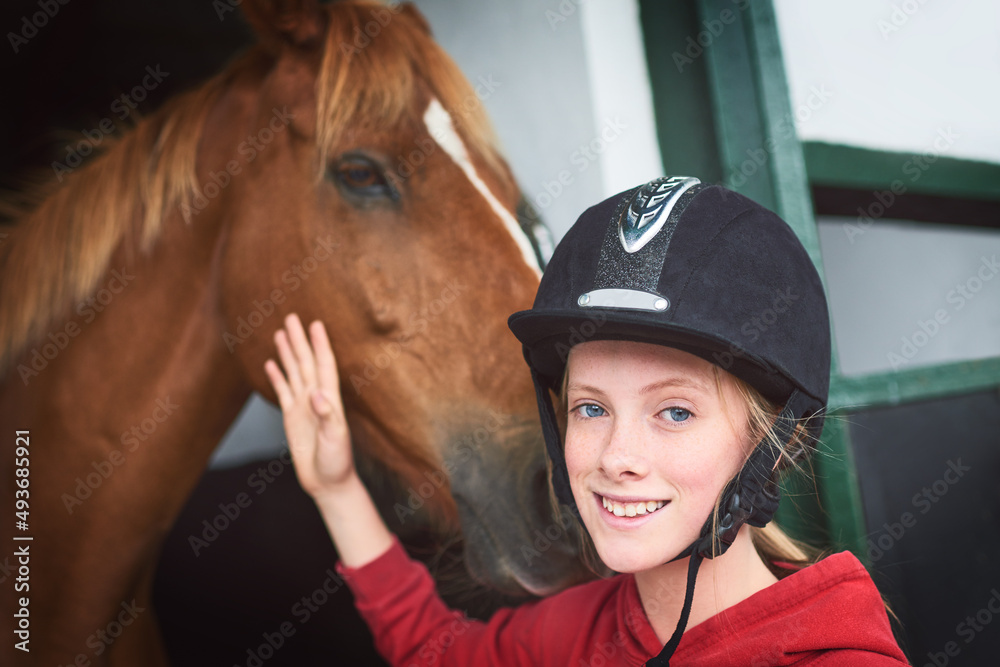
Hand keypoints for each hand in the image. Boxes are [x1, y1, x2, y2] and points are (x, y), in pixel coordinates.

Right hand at [264, 314, 355, 498]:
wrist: (328, 483)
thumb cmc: (337, 463)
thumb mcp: (336, 439)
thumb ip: (327, 416)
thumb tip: (316, 393)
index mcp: (329, 400)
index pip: (324, 365)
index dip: (320, 344)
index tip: (315, 324)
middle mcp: (316, 398)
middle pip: (307, 362)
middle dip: (300, 340)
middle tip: (292, 317)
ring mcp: (304, 407)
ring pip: (294, 372)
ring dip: (288, 353)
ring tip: (281, 332)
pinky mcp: (292, 417)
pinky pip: (283, 391)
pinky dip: (277, 376)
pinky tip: (271, 363)